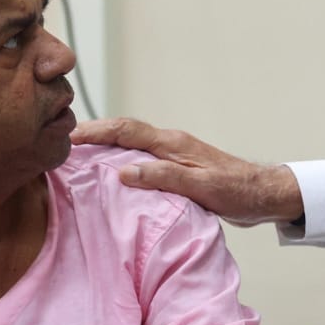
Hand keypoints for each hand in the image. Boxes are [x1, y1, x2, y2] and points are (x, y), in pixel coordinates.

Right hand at [71, 118, 303, 226]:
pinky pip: (141, 157)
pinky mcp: (177, 167)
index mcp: (171, 143)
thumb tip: (122, 171)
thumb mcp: (200, 187)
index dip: (95, 131)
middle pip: (123, 131)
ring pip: (131, 144)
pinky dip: (120, 160)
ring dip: (105, 146)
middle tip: (61, 141)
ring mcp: (173, 154)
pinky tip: (111, 175)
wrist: (262, 194)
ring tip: (78, 156)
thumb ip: (163, 177)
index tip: (67, 135)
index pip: (125, 130)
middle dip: (92, 133)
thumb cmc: (236, 190)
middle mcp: (169, 143)